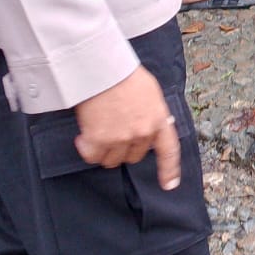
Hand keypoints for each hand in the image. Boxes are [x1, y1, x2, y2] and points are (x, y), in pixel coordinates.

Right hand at [74, 65, 181, 188]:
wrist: (102, 68)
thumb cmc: (124, 74)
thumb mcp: (150, 93)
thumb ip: (153, 113)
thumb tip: (153, 126)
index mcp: (158, 120)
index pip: (168, 151)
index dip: (169, 170)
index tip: (169, 185)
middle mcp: (142, 133)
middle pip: (133, 157)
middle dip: (125, 147)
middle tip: (114, 129)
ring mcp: (120, 138)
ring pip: (111, 160)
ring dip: (104, 149)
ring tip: (99, 128)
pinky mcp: (98, 140)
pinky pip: (92, 156)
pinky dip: (86, 148)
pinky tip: (84, 135)